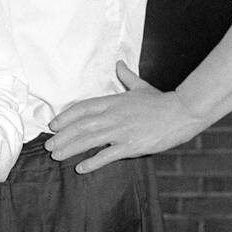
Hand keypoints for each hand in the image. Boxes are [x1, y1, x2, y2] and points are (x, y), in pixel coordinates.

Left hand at [46, 62, 207, 172]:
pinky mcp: (132, 145)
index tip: (53, 125)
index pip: (83, 108)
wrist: (183, 112)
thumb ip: (126, 77)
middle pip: (81, 125)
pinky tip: (80, 167)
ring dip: (70, 148)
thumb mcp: (141, 87)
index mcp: (114, 101)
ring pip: (89, 140)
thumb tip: (119, 64)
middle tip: (48, 145)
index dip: (66, 117)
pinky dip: (92, 162)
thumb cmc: (161, 101)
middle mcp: (114, 116)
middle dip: (62, 136)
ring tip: (56, 156)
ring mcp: (122, 131)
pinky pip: (108, 155)